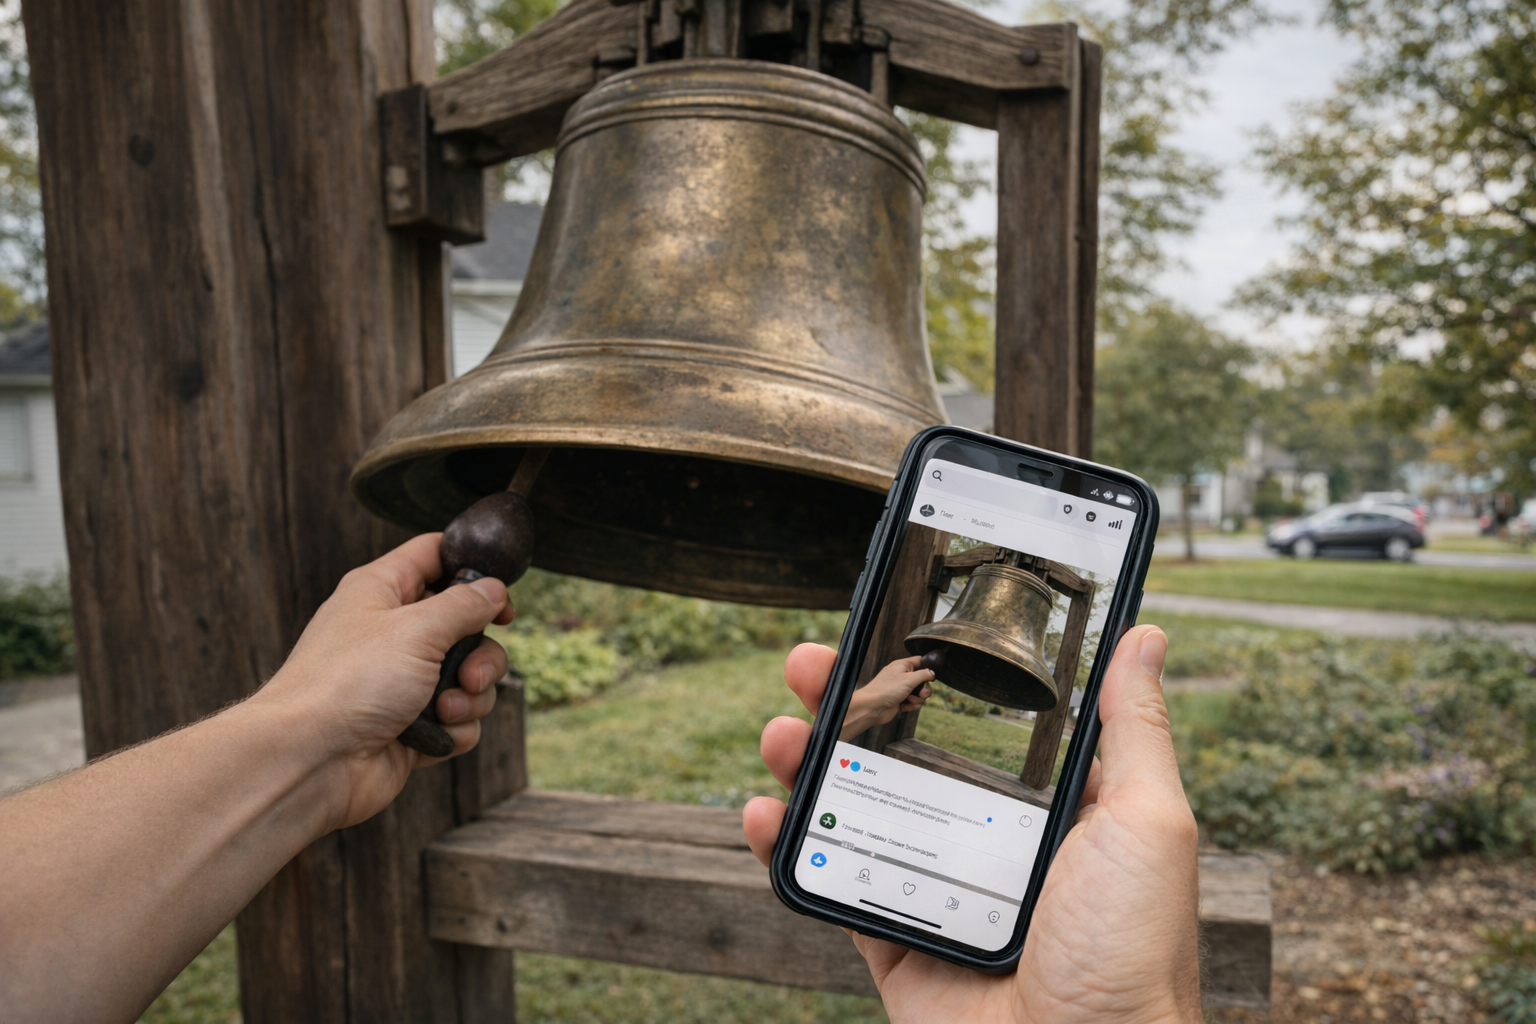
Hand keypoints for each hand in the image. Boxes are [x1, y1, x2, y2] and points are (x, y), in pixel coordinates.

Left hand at [252, 533, 513, 830]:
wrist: (309, 761)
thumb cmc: (348, 683)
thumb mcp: (417, 628)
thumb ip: (465, 604)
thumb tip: (492, 590)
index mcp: (381, 591)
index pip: (434, 556)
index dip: (472, 569)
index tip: (500, 595)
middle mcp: (391, 633)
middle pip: (464, 625)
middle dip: (482, 652)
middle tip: (471, 671)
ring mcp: (401, 682)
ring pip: (467, 676)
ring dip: (471, 694)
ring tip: (447, 708)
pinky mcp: (411, 725)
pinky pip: (458, 718)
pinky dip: (456, 727)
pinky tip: (437, 734)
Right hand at [743, 626, 1200, 1023]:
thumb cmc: (1132, 955)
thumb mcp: (1148, 823)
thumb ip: (1132, 731)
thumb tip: (1143, 637)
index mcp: (1044, 809)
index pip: (974, 719)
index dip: (925, 674)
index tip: (888, 629)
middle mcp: (985, 842)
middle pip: (898, 754)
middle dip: (846, 703)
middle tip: (811, 664)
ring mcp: (933, 891)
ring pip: (854, 808)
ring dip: (806, 762)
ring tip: (781, 730)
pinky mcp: (893, 942)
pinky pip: (829, 884)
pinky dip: (786, 846)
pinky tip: (762, 812)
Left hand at [841, 655, 932, 739]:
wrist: (872, 707)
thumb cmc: (887, 690)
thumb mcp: (909, 679)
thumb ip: (923, 674)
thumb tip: (932, 673)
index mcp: (902, 665)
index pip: (919, 661)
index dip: (928, 667)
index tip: (932, 676)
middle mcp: (901, 676)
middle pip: (921, 680)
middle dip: (924, 689)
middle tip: (922, 694)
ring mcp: (900, 688)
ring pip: (917, 693)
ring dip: (917, 698)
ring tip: (909, 700)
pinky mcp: (899, 700)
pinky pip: (911, 702)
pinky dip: (910, 705)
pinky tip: (904, 706)